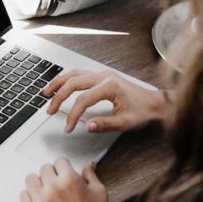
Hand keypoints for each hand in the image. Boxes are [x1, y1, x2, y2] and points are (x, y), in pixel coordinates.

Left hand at [20, 158, 118, 201]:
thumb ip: (90, 175)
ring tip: (46, 190)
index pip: (59, 161)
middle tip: (58, 184)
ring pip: (31, 179)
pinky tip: (39, 200)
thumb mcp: (99, 192)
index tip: (65, 173)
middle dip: (53, 174)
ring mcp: (41, 201)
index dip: (64, 167)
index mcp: (69, 179)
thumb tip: (89, 165)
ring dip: (39, 182)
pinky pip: (23, 196)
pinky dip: (30, 196)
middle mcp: (53, 188)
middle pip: (44, 168)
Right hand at [43, 69, 169, 133]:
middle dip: (59, 96)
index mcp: (110, 86)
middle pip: (73, 82)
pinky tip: (60, 86)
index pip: (83, 100)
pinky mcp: (102, 76)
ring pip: (74, 74)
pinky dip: (67, 80)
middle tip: (50, 110)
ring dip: (59, 83)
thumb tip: (87, 126)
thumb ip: (105, 124)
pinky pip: (80, 74)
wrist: (156, 103)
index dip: (73, 115)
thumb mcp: (126, 123)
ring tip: (46, 93)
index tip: (69, 127)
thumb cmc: (143, 111)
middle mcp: (104, 76)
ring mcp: (103, 74)